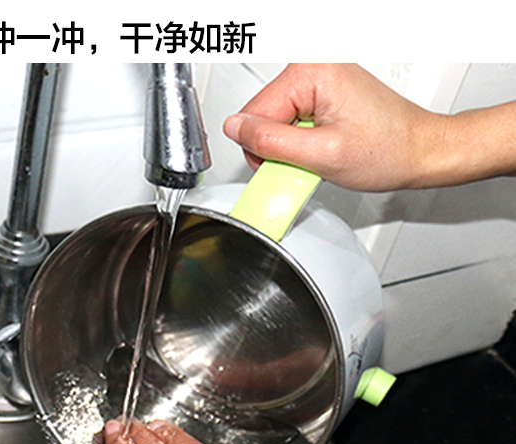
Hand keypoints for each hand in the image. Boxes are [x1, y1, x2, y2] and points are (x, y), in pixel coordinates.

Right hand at [223, 63, 515, 190]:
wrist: (421, 151)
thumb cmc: (388, 150)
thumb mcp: (321, 155)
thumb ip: (271, 141)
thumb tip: (235, 129)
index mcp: (311, 72)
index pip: (253, 114)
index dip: (265, 149)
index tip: (289, 165)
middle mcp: (312, 67)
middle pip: (261, 115)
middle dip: (276, 148)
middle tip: (308, 162)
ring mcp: (317, 78)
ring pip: (272, 121)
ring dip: (288, 147)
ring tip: (319, 155)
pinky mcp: (321, 92)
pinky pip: (289, 120)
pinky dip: (299, 142)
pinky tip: (320, 148)